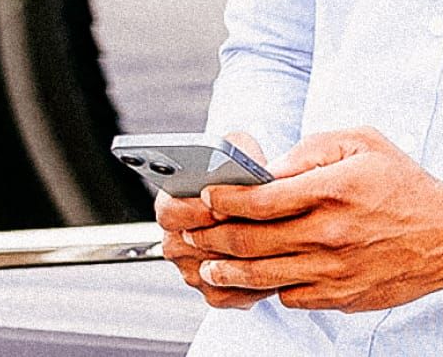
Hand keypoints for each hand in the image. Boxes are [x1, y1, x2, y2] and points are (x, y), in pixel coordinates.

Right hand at [156, 131, 275, 309]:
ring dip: (240, 259)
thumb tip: (242, 163)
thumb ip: (235, 152)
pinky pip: (228, 293)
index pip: (169, 211)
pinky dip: (251, 283)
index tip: (218, 204)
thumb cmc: (245, 173)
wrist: (256, 200)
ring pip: (212, 272)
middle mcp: (176, 240)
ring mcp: (192, 269)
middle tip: (251, 225)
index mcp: (171, 204)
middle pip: (189, 247)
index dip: (194, 209)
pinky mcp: (213, 290)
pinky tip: (274, 265)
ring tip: (269, 244)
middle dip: (224, 235)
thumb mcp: (239, 150)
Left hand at [182, 126, 442, 313]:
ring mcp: (333, 269)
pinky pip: (289, 297)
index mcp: (333, 190)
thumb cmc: (403, 185)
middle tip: (193, 232)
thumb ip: (312, 148)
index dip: (224, 199)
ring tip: (209, 265)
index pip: (260, 199)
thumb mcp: (363, 143)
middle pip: (250, 240)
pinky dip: (270, 287)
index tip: (207, 196)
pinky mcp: (339, 296)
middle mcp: (330, 233)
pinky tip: (259, 277)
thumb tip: (269, 168)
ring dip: (226, 270)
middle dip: (212, 236)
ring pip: (261, 276)